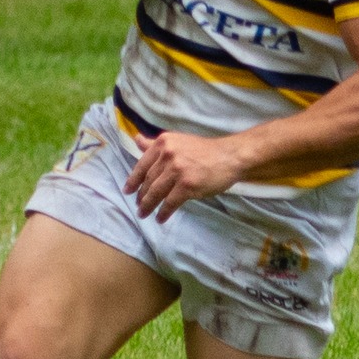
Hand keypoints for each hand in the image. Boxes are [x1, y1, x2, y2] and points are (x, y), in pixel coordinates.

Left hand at [124, 129, 245, 221]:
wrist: (231, 156)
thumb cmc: (206, 150)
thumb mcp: (178, 141)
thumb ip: (155, 144)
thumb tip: (136, 140)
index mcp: (163, 143)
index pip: (142, 164)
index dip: (133, 180)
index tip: (127, 190)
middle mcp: (168, 155)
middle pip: (148, 180)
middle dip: (142, 196)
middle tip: (139, 206)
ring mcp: (178, 170)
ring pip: (156, 192)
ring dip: (148, 206)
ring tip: (144, 214)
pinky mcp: (188, 185)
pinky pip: (170, 202)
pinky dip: (164, 212)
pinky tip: (160, 218)